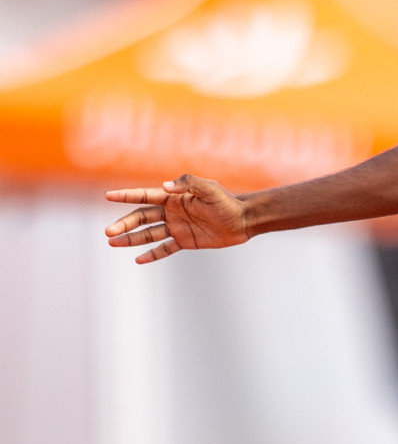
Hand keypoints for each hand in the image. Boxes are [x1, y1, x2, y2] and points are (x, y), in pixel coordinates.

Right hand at [104, 174, 249, 263]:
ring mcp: (177, 227)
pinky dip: (152, 255)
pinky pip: (165, 249)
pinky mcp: (185, 241)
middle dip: (124, 224)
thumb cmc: (227, 202)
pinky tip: (137, 260)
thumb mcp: (210, 189)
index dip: (126, 196)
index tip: (108, 196)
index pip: (145, 196)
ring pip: (148, 234)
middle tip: (108, 232)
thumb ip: (188, 184)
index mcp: (174, 198)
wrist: (244, 221)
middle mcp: (172, 212)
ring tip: (112, 243)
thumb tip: (165, 186)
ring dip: (130, 239)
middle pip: (141, 218)